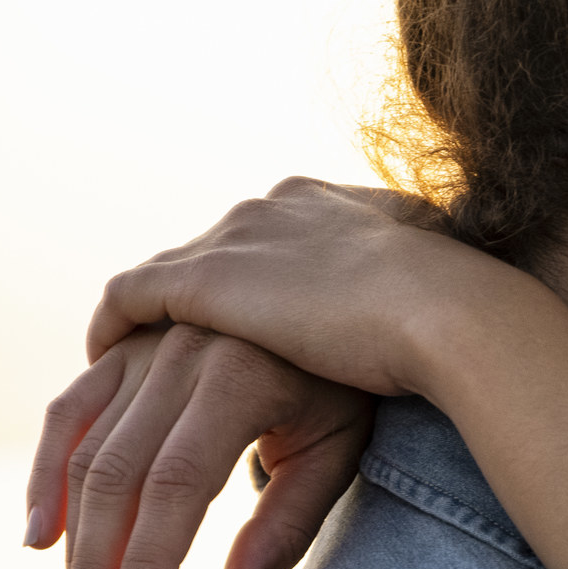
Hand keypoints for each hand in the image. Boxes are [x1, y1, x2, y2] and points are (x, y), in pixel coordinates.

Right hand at [29, 327, 374, 568]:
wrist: (352, 295)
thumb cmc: (351, 387)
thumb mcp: (337, 452)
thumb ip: (284, 529)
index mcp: (239, 379)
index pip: (175, 486)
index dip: (146, 563)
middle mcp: (181, 355)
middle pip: (116, 477)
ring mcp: (146, 345)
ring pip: (82, 450)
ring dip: (67, 540)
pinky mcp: (124, 347)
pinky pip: (68, 411)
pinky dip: (45, 471)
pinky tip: (40, 538)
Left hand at [84, 176, 513, 396]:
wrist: (454, 314)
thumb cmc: (463, 319)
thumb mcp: (428, 296)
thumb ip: (403, 298)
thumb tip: (418, 323)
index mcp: (330, 202)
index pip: (264, 236)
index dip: (245, 280)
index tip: (239, 318)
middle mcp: (275, 205)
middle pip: (210, 252)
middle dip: (190, 301)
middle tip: (170, 349)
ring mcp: (239, 236)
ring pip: (167, 278)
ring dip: (148, 323)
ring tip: (128, 366)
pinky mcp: (209, 278)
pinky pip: (132, 296)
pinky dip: (113, 325)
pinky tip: (104, 359)